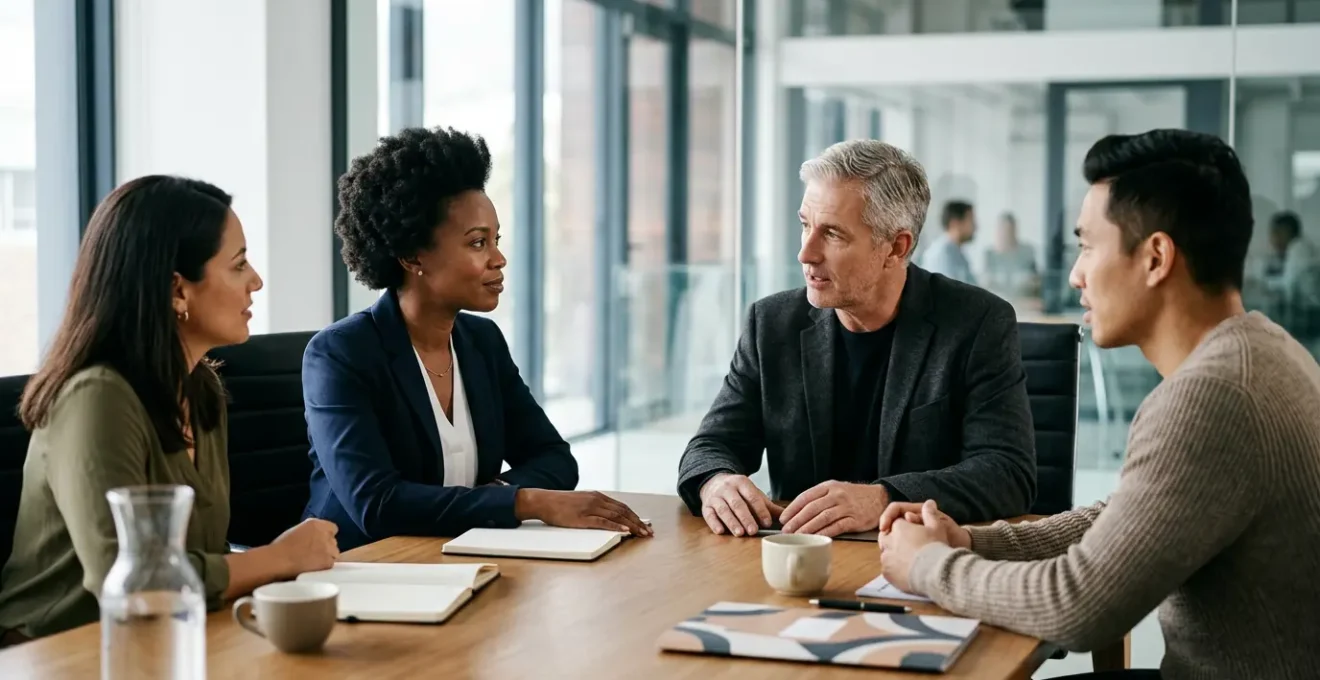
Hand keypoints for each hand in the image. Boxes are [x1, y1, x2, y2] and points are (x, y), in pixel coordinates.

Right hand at [270, 518, 339, 575]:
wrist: (279, 560)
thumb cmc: (281, 546)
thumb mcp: (297, 530)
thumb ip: (310, 531)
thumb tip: (313, 536)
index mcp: (316, 524)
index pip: (332, 528)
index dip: (327, 535)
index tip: (321, 542)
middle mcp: (325, 534)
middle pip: (333, 541)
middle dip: (326, 547)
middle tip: (315, 554)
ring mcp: (329, 548)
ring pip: (334, 553)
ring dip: (327, 557)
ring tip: (314, 563)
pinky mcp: (329, 562)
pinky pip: (331, 564)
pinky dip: (324, 567)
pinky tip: (314, 569)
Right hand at [516, 489, 651, 535]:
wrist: (544, 501)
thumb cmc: (560, 504)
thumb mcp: (581, 502)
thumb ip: (595, 507)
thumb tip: (608, 516)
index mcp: (598, 496)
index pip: (622, 506)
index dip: (635, 516)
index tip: (645, 525)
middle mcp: (597, 500)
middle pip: (623, 511)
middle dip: (638, 522)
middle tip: (649, 532)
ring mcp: (590, 508)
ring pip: (616, 516)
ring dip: (631, 525)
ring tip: (641, 533)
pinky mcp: (582, 518)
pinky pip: (603, 522)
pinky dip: (615, 525)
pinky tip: (624, 530)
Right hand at [698, 473, 784, 536]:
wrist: (714, 482)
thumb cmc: (738, 493)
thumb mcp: (753, 494)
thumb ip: (768, 507)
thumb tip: (787, 518)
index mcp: (742, 483)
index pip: (752, 497)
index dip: (760, 510)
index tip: (767, 522)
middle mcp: (727, 488)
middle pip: (737, 504)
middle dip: (746, 518)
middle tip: (754, 531)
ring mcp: (715, 497)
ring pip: (723, 510)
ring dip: (732, 522)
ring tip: (740, 533)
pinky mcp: (706, 506)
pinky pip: (709, 515)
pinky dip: (714, 523)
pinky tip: (721, 531)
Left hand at [779, 481, 886, 536]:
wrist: (880, 497)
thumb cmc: (854, 496)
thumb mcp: (836, 489)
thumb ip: (819, 498)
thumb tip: (798, 512)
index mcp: (829, 487)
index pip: (806, 497)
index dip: (792, 508)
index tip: (783, 518)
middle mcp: (836, 495)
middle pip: (812, 508)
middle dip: (796, 520)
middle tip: (786, 530)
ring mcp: (846, 507)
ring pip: (822, 518)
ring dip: (807, 528)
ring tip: (797, 536)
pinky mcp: (855, 520)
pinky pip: (836, 527)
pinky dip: (824, 533)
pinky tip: (815, 538)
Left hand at [877, 500, 954, 591]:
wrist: (933, 572)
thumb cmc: (936, 547)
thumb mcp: (937, 527)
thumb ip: (930, 514)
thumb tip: (930, 502)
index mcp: (898, 527)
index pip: (896, 524)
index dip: (904, 528)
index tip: (913, 533)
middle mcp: (888, 541)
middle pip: (887, 537)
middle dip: (894, 540)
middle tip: (908, 547)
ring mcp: (886, 557)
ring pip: (886, 554)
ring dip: (894, 555)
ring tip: (909, 561)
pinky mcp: (886, 572)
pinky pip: (887, 569)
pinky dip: (894, 569)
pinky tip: (906, 572)